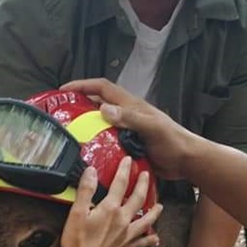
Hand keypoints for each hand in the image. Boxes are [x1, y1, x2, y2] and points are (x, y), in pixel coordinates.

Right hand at [59, 157, 162, 246]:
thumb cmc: (78, 241)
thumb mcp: (76, 212)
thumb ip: (86, 190)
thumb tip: (91, 172)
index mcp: (110, 209)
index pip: (120, 184)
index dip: (124, 170)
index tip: (128, 160)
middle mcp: (122, 220)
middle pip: (137, 198)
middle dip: (143, 185)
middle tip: (147, 175)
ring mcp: (126, 234)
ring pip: (146, 220)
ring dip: (154, 211)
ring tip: (160, 205)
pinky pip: (141, 243)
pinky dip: (149, 240)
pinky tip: (156, 238)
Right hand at [61, 78, 199, 179]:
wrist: (186, 161)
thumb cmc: (172, 140)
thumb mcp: (152, 127)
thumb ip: (130, 118)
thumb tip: (104, 109)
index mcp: (130, 105)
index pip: (102, 88)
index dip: (83, 85)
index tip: (63, 90)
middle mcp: (126, 115)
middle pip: (98, 104)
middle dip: (79, 105)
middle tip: (60, 115)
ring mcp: (126, 131)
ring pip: (101, 124)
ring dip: (85, 127)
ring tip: (67, 136)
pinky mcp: (128, 147)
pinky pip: (107, 142)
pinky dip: (95, 145)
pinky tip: (85, 156)